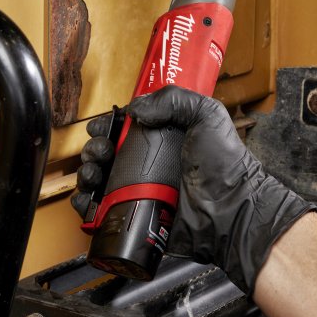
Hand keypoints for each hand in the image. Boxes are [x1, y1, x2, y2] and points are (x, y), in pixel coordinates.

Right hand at [71, 85, 316, 294]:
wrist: (230, 209)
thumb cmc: (224, 163)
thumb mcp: (207, 115)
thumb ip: (174, 100)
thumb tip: (135, 108)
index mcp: (162, 137)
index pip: (123, 127)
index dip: (108, 124)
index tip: (102, 126)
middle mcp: (147, 163)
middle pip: (106, 152)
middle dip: (94, 149)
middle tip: (100, 152)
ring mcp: (139, 191)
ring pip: (99, 180)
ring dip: (86, 174)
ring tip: (93, 174)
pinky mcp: (135, 216)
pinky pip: (102, 211)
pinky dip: (86, 205)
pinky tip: (87, 200)